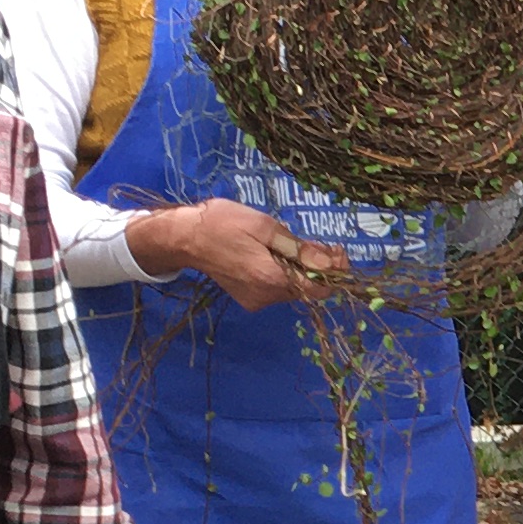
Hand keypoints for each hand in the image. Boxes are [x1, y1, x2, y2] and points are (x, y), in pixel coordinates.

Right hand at [130, 199, 346, 311]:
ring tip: (290, 245)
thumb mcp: (264, 227)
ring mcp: (256, 300)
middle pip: (307, 289)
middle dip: (317, 267)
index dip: (335, 271)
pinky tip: (272, 255)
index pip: (320, 288)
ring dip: (299, 269)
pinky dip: (282, 274)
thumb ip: (297, 248)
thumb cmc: (222, 223)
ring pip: (293, 289)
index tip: (338, 250)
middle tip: (316, 243)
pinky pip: (276, 289)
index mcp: (272, 278)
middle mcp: (266, 296)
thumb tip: (329, 262)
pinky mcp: (248, 299)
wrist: (184, 238)